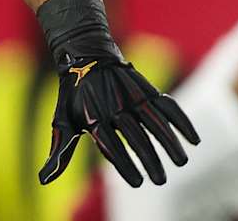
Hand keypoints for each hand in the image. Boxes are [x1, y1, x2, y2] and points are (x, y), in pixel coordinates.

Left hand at [40, 53, 199, 186]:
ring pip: (154, 121)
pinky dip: (181, 120)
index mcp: (92, 117)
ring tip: (181, 162)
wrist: (84, 56)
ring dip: (170, 141)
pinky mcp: (146, 89)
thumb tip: (43, 180)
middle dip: (149, 159)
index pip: (110, 145)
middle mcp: (114, 107)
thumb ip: (60, 152)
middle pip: (135, 136)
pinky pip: (167, 105)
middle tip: (160, 180)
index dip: (124, 164)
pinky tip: (194, 140)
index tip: (137, 182)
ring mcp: (131, 96)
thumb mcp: (63, 122)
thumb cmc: (74, 98)